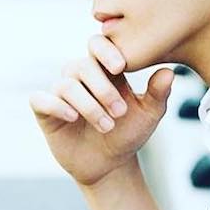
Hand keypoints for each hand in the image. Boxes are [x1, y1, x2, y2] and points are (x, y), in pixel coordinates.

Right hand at [28, 33, 173, 186]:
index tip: (120, 67)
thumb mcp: (148, 114)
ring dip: (88, 105)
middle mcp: (79, 77)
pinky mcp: (45, 111)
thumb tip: (169, 72)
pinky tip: (73, 117)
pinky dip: (56, 106)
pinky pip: (40, 99)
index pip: (98, 45)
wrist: (110, 164)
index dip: (106, 51)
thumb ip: (158, 93)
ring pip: (66, 85)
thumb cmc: (129, 133)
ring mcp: (60, 93)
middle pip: (82, 66)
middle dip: (102, 88)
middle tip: (120, 112)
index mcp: (104, 69)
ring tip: (107, 126)